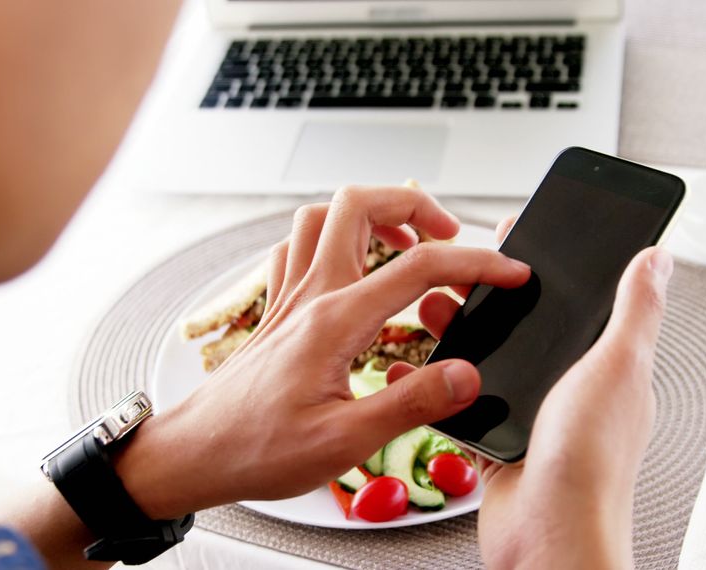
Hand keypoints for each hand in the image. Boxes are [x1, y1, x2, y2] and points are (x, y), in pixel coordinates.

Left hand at [115, 186, 530, 518]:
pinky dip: (330, 242)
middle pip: (359, 205)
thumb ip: (411, 403)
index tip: (510, 273)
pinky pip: (296, 249)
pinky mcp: (275, 310)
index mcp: (335, 321)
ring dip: (370, 216)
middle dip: (414, 205)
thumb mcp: (345, 441)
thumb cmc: (257, 449)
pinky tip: (348, 270)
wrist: (195, 454)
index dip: (476, 262)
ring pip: (323, 217)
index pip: (419, 267)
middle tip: (448, 237)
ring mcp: (288, 298)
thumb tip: (465, 375)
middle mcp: (310, 295)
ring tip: (405, 245)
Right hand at [390, 217, 673, 568]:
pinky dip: (440, 383)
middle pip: (527, 327)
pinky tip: (420, 367)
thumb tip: (658, 257)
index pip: (582, 300)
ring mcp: (533, 416)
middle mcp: (571, 389)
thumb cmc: (591, 465)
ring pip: (491, 361)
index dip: (552, 265)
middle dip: (491, 295)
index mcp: (606, 367)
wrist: (549, 538)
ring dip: (461, 333)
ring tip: (431, 307)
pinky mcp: (499, 442)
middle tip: (459, 269)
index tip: (522, 234)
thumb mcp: (618, 366)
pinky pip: (464, 403)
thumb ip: (634, 310)